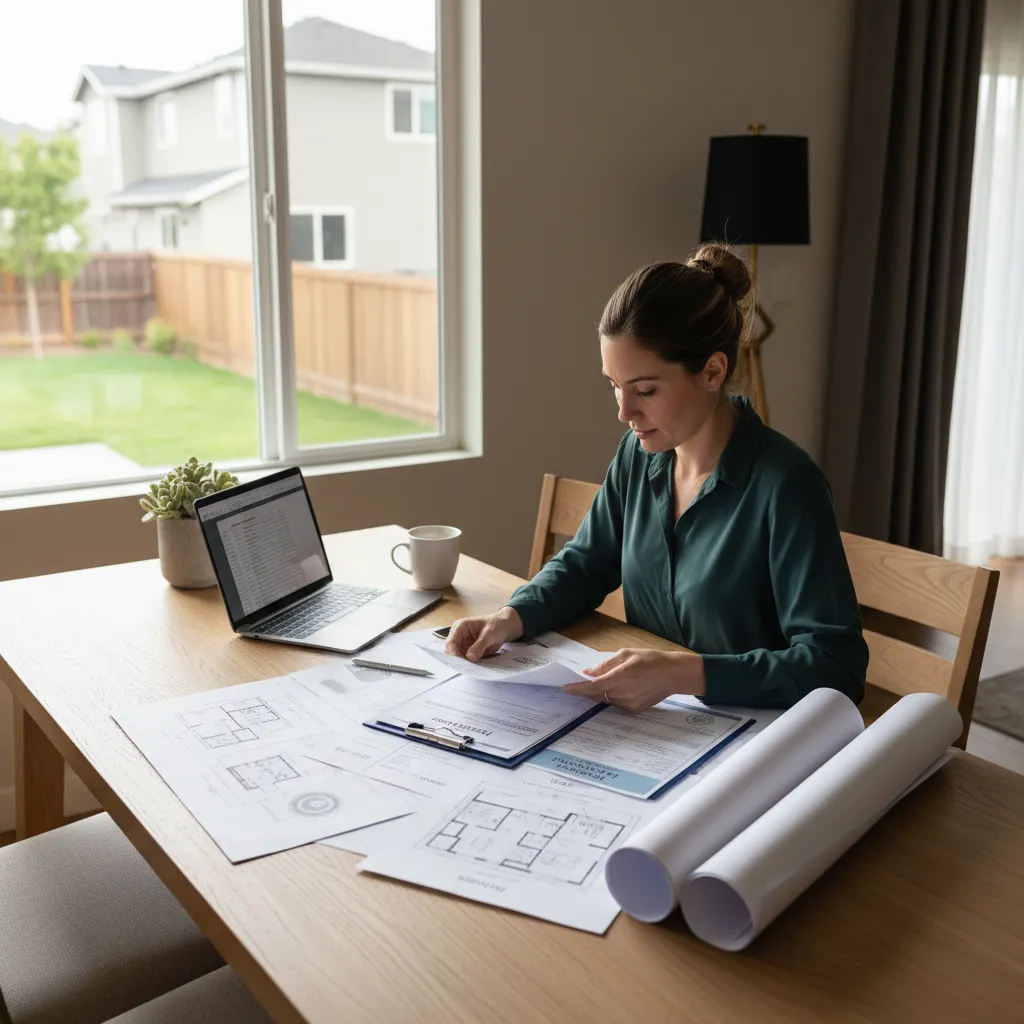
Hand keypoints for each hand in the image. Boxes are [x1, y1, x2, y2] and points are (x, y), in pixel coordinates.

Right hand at [445, 606, 523, 662]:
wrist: (504, 627)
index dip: (454, 653)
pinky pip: (467, 660)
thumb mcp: (489, 634)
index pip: (451, 642)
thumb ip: (479, 645)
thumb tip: (470, 658)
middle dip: (459, 660)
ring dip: (465, 664)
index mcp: (460, 627)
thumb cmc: (496, 625)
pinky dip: (471, 665)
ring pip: (459, 658)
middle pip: (453, 651)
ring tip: (474, 669)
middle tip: (468, 669)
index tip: (462, 663)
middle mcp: (459, 636)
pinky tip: (476, 668)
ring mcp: (463, 645)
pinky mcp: (469, 652)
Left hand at [563, 649, 705, 712]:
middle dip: (591, 688)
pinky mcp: (635, 710)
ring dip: (605, 692)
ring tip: (618, 680)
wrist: (674, 674)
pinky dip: (616, 696)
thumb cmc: (651, 660)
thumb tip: (588, 672)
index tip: (565, 688)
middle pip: (598, 694)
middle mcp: (622, 694)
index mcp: (619, 678)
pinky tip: (628, 687)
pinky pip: (618, 704)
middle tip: (586, 680)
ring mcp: (629, 704)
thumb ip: (605, 665)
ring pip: (607, 699)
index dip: (577, 689)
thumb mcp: (626, 655)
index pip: (592, 687)